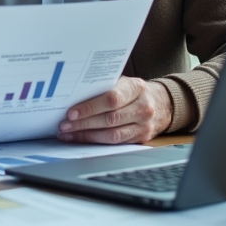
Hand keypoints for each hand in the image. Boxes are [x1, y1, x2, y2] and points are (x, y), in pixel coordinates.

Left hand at [57, 77, 172, 144]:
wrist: (160, 103)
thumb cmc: (132, 91)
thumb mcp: (122, 82)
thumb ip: (103, 86)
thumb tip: (73, 94)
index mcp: (136, 87)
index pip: (112, 99)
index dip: (90, 107)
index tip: (72, 112)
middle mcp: (143, 107)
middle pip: (110, 119)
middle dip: (84, 123)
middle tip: (64, 125)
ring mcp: (144, 125)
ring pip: (112, 135)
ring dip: (87, 135)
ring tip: (68, 134)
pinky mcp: (141, 139)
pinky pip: (115, 143)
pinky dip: (95, 142)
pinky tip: (80, 138)